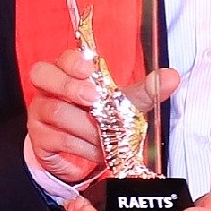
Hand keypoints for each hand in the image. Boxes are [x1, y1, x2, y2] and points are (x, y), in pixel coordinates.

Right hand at [25, 57, 182, 189]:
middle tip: (93, 99)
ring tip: (105, 137)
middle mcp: (48, 89)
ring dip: (85, 125)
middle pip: (42, 75)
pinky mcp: (39, 138)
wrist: (81, 153)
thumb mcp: (122, 103)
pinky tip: (97, 151)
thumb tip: (171, 77)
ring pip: (56, 111)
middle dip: (69, 86)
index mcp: (67, 72)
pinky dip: (82, 147)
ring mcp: (39, 113)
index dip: (73, 61)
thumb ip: (144, 90)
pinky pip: (57, 139)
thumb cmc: (98, 118)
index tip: (89, 68)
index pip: (62, 57)